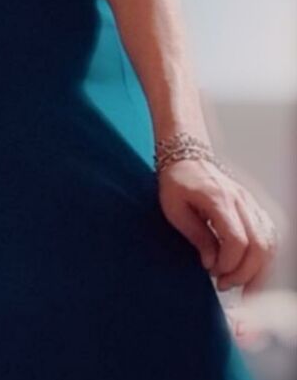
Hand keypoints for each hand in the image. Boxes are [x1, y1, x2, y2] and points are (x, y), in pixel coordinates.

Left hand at [156, 158, 278, 296]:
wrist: (187, 157)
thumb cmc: (176, 182)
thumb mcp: (174, 209)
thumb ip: (195, 236)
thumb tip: (211, 263)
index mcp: (219, 198)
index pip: (237, 240)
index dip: (229, 263)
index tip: (214, 272)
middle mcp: (241, 200)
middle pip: (259, 245)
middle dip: (244, 272)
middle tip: (224, 284)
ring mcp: (250, 203)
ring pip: (269, 242)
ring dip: (258, 269)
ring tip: (241, 285)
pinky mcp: (253, 207)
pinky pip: (269, 235)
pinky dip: (264, 257)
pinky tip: (252, 270)